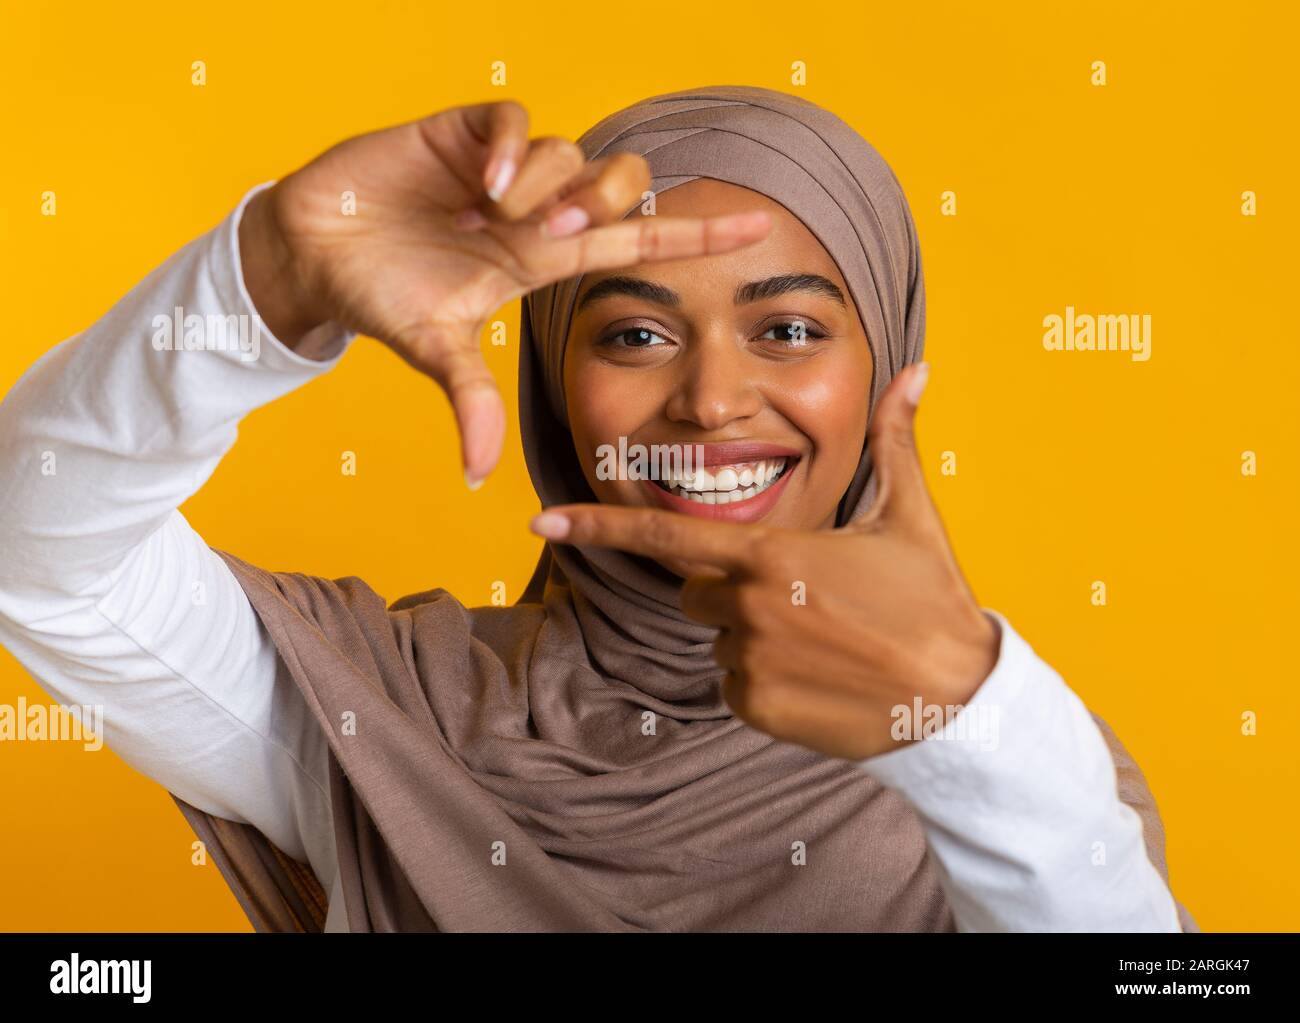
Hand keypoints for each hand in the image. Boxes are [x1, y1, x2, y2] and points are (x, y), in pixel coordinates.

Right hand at [238, 100, 772, 486]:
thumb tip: (479, 476)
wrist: (314, 254)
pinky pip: (514, 120)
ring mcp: (500, 167)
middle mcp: (533, 209)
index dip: (693, 237)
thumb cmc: (380, 298)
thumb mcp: (435, 352)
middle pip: (616, 185)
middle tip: (553, 234)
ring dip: (543, 188)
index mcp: (540, 259)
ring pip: (569, 153)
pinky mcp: (460, 130)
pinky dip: (511, 146)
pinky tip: (482, 179)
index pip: (634, 243)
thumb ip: (470, 401)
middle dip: (603, 203)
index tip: (758, 229)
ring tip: (489, 214)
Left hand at [528, 362, 999, 759]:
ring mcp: (750, 661)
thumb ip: (892, 440)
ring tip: (822, 639)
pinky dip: (763, 681)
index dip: (600, 524)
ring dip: (752, 636)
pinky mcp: (757, 708)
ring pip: (717, 639)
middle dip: (733, 590)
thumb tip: (916, 370)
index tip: (542, 520)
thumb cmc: (931, 600)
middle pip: (697, 590)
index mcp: (772, 553)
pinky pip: (734, 685)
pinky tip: (817, 676)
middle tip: (805, 599)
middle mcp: (749, 606)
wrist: (958, 698)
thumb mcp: (908, 515)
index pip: (666, 533)